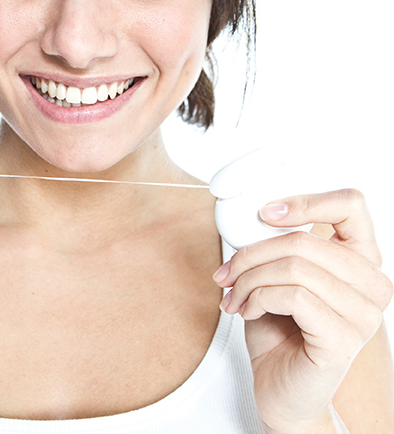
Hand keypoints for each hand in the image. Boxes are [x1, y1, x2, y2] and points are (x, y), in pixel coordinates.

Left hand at [214, 189, 392, 432]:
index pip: (351, 206)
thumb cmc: (279, 333)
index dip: (305, 201)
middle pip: (304, 241)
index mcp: (358, 261)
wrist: (280, 390)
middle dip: (251, 254)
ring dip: (249, 280)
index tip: (264, 213)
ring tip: (233, 297)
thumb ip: (271, 250)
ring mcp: (363, 314)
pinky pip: (293, 297)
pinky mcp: (343, 339)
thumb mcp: (273, 279)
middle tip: (226, 274)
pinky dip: (257, 299)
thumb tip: (245, 220)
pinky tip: (245, 312)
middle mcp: (370, 284)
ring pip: (294, 268)